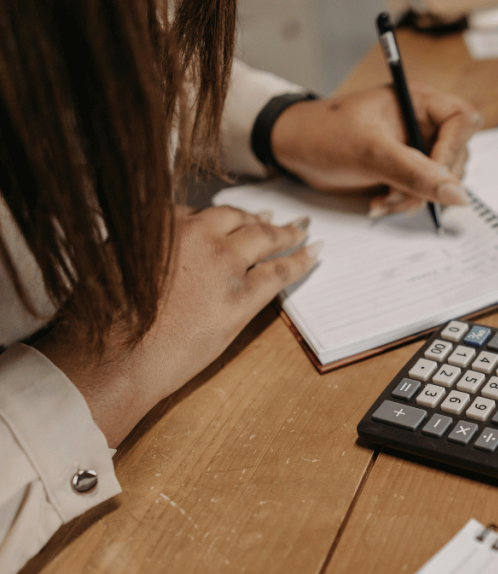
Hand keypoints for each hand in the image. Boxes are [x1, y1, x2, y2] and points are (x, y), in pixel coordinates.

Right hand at [35, 206, 317, 446]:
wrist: (115, 355)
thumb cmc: (102, 319)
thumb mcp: (110, 264)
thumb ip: (141, 248)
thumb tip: (158, 249)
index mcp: (159, 222)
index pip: (197, 213)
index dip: (216, 220)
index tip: (226, 220)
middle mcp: (195, 234)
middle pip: (235, 218)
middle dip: (254, 218)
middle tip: (270, 219)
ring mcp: (222, 263)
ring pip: (264, 237)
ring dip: (285, 233)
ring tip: (300, 231)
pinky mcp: (242, 296)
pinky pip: (280, 271)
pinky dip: (301, 260)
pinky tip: (314, 253)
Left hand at [269, 81, 482, 215]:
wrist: (291, 151)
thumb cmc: (322, 134)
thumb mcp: (370, 153)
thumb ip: (416, 174)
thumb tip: (458, 195)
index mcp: (417, 100)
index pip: (462, 120)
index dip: (453, 150)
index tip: (434, 176)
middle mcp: (421, 122)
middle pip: (455, 156)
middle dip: (429, 183)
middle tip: (398, 194)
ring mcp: (414, 147)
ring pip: (441, 181)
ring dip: (414, 198)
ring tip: (383, 201)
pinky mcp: (405, 170)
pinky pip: (422, 192)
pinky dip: (404, 203)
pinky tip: (379, 203)